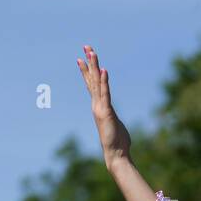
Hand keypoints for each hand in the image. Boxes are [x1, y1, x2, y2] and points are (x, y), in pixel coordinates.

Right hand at [76, 44, 131, 167]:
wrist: (116, 153)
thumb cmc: (117, 142)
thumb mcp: (114, 124)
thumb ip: (112, 118)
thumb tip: (113, 119)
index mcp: (99, 106)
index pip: (92, 85)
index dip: (88, 71)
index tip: (83, 58)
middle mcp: (97, 104)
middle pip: (92, 79)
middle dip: (89, 62)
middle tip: (86, 47)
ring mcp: (100, 107)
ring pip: (97, 83)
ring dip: (95, 67)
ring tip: (92, 52)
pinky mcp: (106, 112)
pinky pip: (106, 93)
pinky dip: (105, 81)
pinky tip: (104, 70)